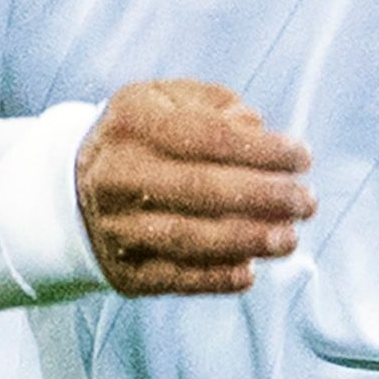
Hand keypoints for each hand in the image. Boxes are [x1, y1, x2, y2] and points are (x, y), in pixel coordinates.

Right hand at [75, 79, 314, 295]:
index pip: (206, 136)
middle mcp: (118, 173)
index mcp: (132, 121)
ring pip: (187, 238)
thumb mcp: (167, 100)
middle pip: (200, 188)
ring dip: (246, 240)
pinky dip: (215, 278)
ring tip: (288, 238)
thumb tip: (259, 132)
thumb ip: (217, 107)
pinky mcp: (123, 269)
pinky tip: (249, 270)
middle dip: (264, 196)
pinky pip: (173, 278)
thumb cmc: (141, 138)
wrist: (72, 187)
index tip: (302, 158)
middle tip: (306, 201)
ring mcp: (117, 225)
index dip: (261, 150)